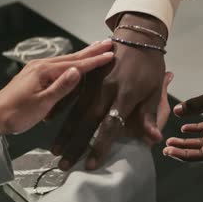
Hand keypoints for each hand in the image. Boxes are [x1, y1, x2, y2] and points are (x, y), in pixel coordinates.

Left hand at [0, 41, 113, 135]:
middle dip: (91, 50)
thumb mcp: (42, 102)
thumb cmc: (18, 113)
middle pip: (72, 57)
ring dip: (82, 54)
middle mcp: (41, 65)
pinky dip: (71, 61)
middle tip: (108, 42)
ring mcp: (37, 68)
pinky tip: (75, 61)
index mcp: (44, 71)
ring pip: (66, 59)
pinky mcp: (34, 74)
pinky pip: (58, 65)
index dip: (94, 60)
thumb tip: (77, 71)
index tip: (110, 54)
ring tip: (96, 48)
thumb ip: (61, 87)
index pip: (75, 64)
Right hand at [52, 13, 167, 170]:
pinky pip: (69, 94)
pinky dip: (58, 109)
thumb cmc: (149, 66)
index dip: (100, 146)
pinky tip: (47, 122)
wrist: (137, 36)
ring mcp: (92, 83)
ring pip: (75, 111)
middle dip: (75, 145)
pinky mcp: (85, 76)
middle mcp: (105, 91)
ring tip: (55, 151)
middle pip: (87, 122)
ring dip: (64, 132)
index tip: (90, 165)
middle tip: (63, 165)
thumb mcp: (154, 90)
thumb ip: (149, 116)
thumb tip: (153, 139)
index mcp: (124, 96)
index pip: (110, 126)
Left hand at [164, 68, 202, 160]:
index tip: (170, 151)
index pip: (202, 153)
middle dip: (183, 150)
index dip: (185, 155)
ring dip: (187, 141)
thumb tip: (176, 111)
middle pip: (201, 149)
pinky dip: (195, 130)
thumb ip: (196, 105)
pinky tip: (183, 126)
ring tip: (171, 140)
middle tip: (166, 148)